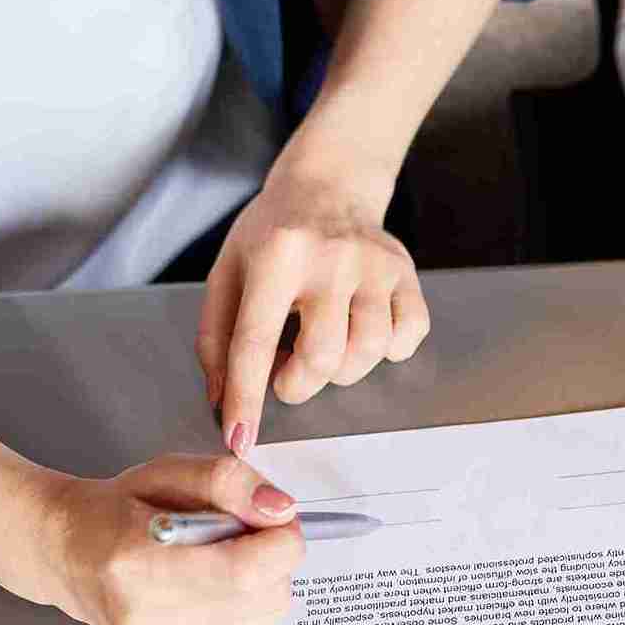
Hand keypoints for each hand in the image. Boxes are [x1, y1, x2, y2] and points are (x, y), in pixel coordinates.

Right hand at [32, 453, 304, 624]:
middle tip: (240, 532)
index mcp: (138, 566)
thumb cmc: (117, 512)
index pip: (245, 570)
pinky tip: (214, 588)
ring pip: (265, 616)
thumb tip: (281, 510)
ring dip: (261, 581)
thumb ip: (229, 481)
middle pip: (264, 595)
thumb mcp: (168, 472)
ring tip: (220, 560)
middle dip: (272, 556)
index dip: (280, 539)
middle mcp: (148, 622)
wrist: (69, 557)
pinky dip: (248, 607)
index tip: (270, 517)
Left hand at [197, 155, 429, 450]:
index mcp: (276, 255)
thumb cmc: (271, 235)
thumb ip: (217, 339)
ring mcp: (374, 264)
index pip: (255, 340)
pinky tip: (361, 330)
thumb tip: (223, 403)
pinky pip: (407, 338)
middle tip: (287, 373)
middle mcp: (330, 257)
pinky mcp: (406, 273)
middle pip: (322, 356)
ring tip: (324, 348)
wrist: (328, 185)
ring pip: (369, 352)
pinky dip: (386, 351)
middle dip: (299, 384)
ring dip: (341, 371)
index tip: (241, 439)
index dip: (246, 398)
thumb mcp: (228, 274)